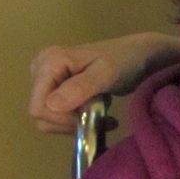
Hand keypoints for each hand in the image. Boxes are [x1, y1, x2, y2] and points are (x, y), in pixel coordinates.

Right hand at [28, 32, 179, 132]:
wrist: (140, 55)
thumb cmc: (126, 60)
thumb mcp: (107, 73)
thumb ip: (80, 88)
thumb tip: (51, 105)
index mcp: (49, 61)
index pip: (39, 106)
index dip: (61, 119)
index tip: (90, 117)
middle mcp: (41, 68)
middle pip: (42, 113)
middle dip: (69, 122)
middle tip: (99, 118)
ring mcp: (48, 79)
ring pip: (49, 117)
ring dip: (75, 123)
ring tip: (102, 116)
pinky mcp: (57, 88)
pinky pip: (58, 114)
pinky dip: (77, 120)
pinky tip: (98, 115)